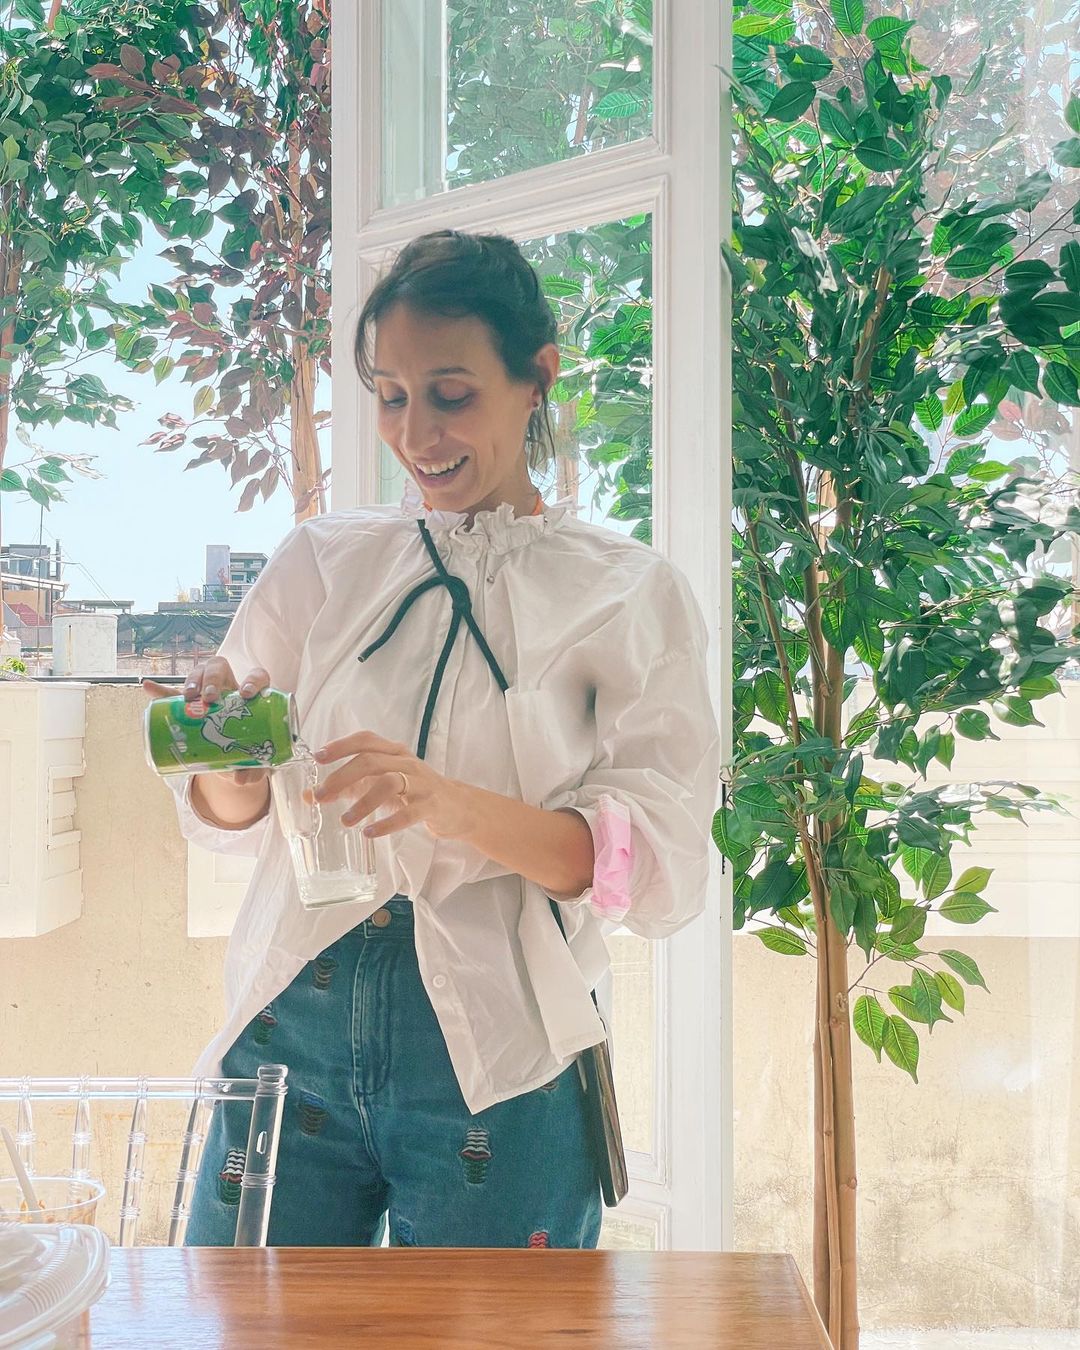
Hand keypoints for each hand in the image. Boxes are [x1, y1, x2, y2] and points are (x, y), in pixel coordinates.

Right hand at [142, 659, 271, 787]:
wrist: (230, 760)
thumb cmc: (248, 754)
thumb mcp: (253, 761)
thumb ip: (253, 770)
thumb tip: (241, 777)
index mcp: (250, 698)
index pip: (256, 677)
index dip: (253, 680)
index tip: (246, 694)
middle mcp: (228, 688)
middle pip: (220, 667)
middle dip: (214, 678)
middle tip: (210, 698)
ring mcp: (205, 693)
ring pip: (199, 672)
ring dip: (193, 680)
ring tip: (189, 697)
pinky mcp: (186, 705)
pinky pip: (171, 694)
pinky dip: (160, 691)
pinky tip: (149, 687)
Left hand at [312, 731, 471, 840]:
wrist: (456, 806)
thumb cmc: (414, 791)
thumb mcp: (381, 784)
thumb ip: (348, 788)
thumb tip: (309, 795)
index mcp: (394, 752)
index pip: (366, 739)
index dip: (341, 746)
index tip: (319, 758)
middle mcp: (407, 762)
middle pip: (371, 760)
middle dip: (342, 777)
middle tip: (321, 796)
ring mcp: (421, 782)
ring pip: (389, 783)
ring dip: (363, 802)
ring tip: (345, 820)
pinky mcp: (431, 805)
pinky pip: (409, 812)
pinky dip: (387, 823)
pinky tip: (370, 833)